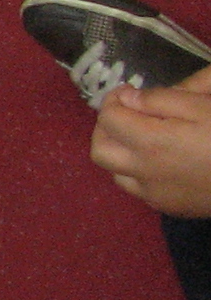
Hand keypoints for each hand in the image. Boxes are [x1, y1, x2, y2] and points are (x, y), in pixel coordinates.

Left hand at [91, 72, 210, 214]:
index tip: (128, 91)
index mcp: (151, 143)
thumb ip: (160, 100)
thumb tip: (127, 98)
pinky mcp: (171, 208)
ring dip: (120, 152)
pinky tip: (161, 160)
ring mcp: (156, 195)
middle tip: (126, 112)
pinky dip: (137, 172)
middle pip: (100, 150)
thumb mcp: (203, 106)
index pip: (109, 118)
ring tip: (142, 136)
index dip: (114, 99)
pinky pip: (138, 190)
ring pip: (116, 173)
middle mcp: (144, 172)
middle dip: (105, 127)